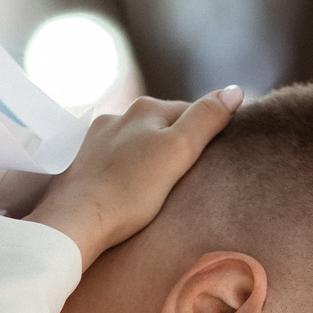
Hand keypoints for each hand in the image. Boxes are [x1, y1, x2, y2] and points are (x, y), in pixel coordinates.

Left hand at [28, 90, 243, 268]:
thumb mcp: (179, 151)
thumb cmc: (131, 191)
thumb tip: (236, 90)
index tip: (213, 163)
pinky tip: (127, 192)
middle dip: (176, 146)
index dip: (208, 136)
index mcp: (144, 108)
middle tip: (187, 180)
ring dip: (148, 159)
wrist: (76, 222)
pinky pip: (114, 162)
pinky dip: (125, 172)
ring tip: (156, 189)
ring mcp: (94, 139)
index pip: (191, 113)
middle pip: (161, 128)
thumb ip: (207, 119)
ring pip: (136, 144)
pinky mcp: (79, 164)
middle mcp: (116, 116)